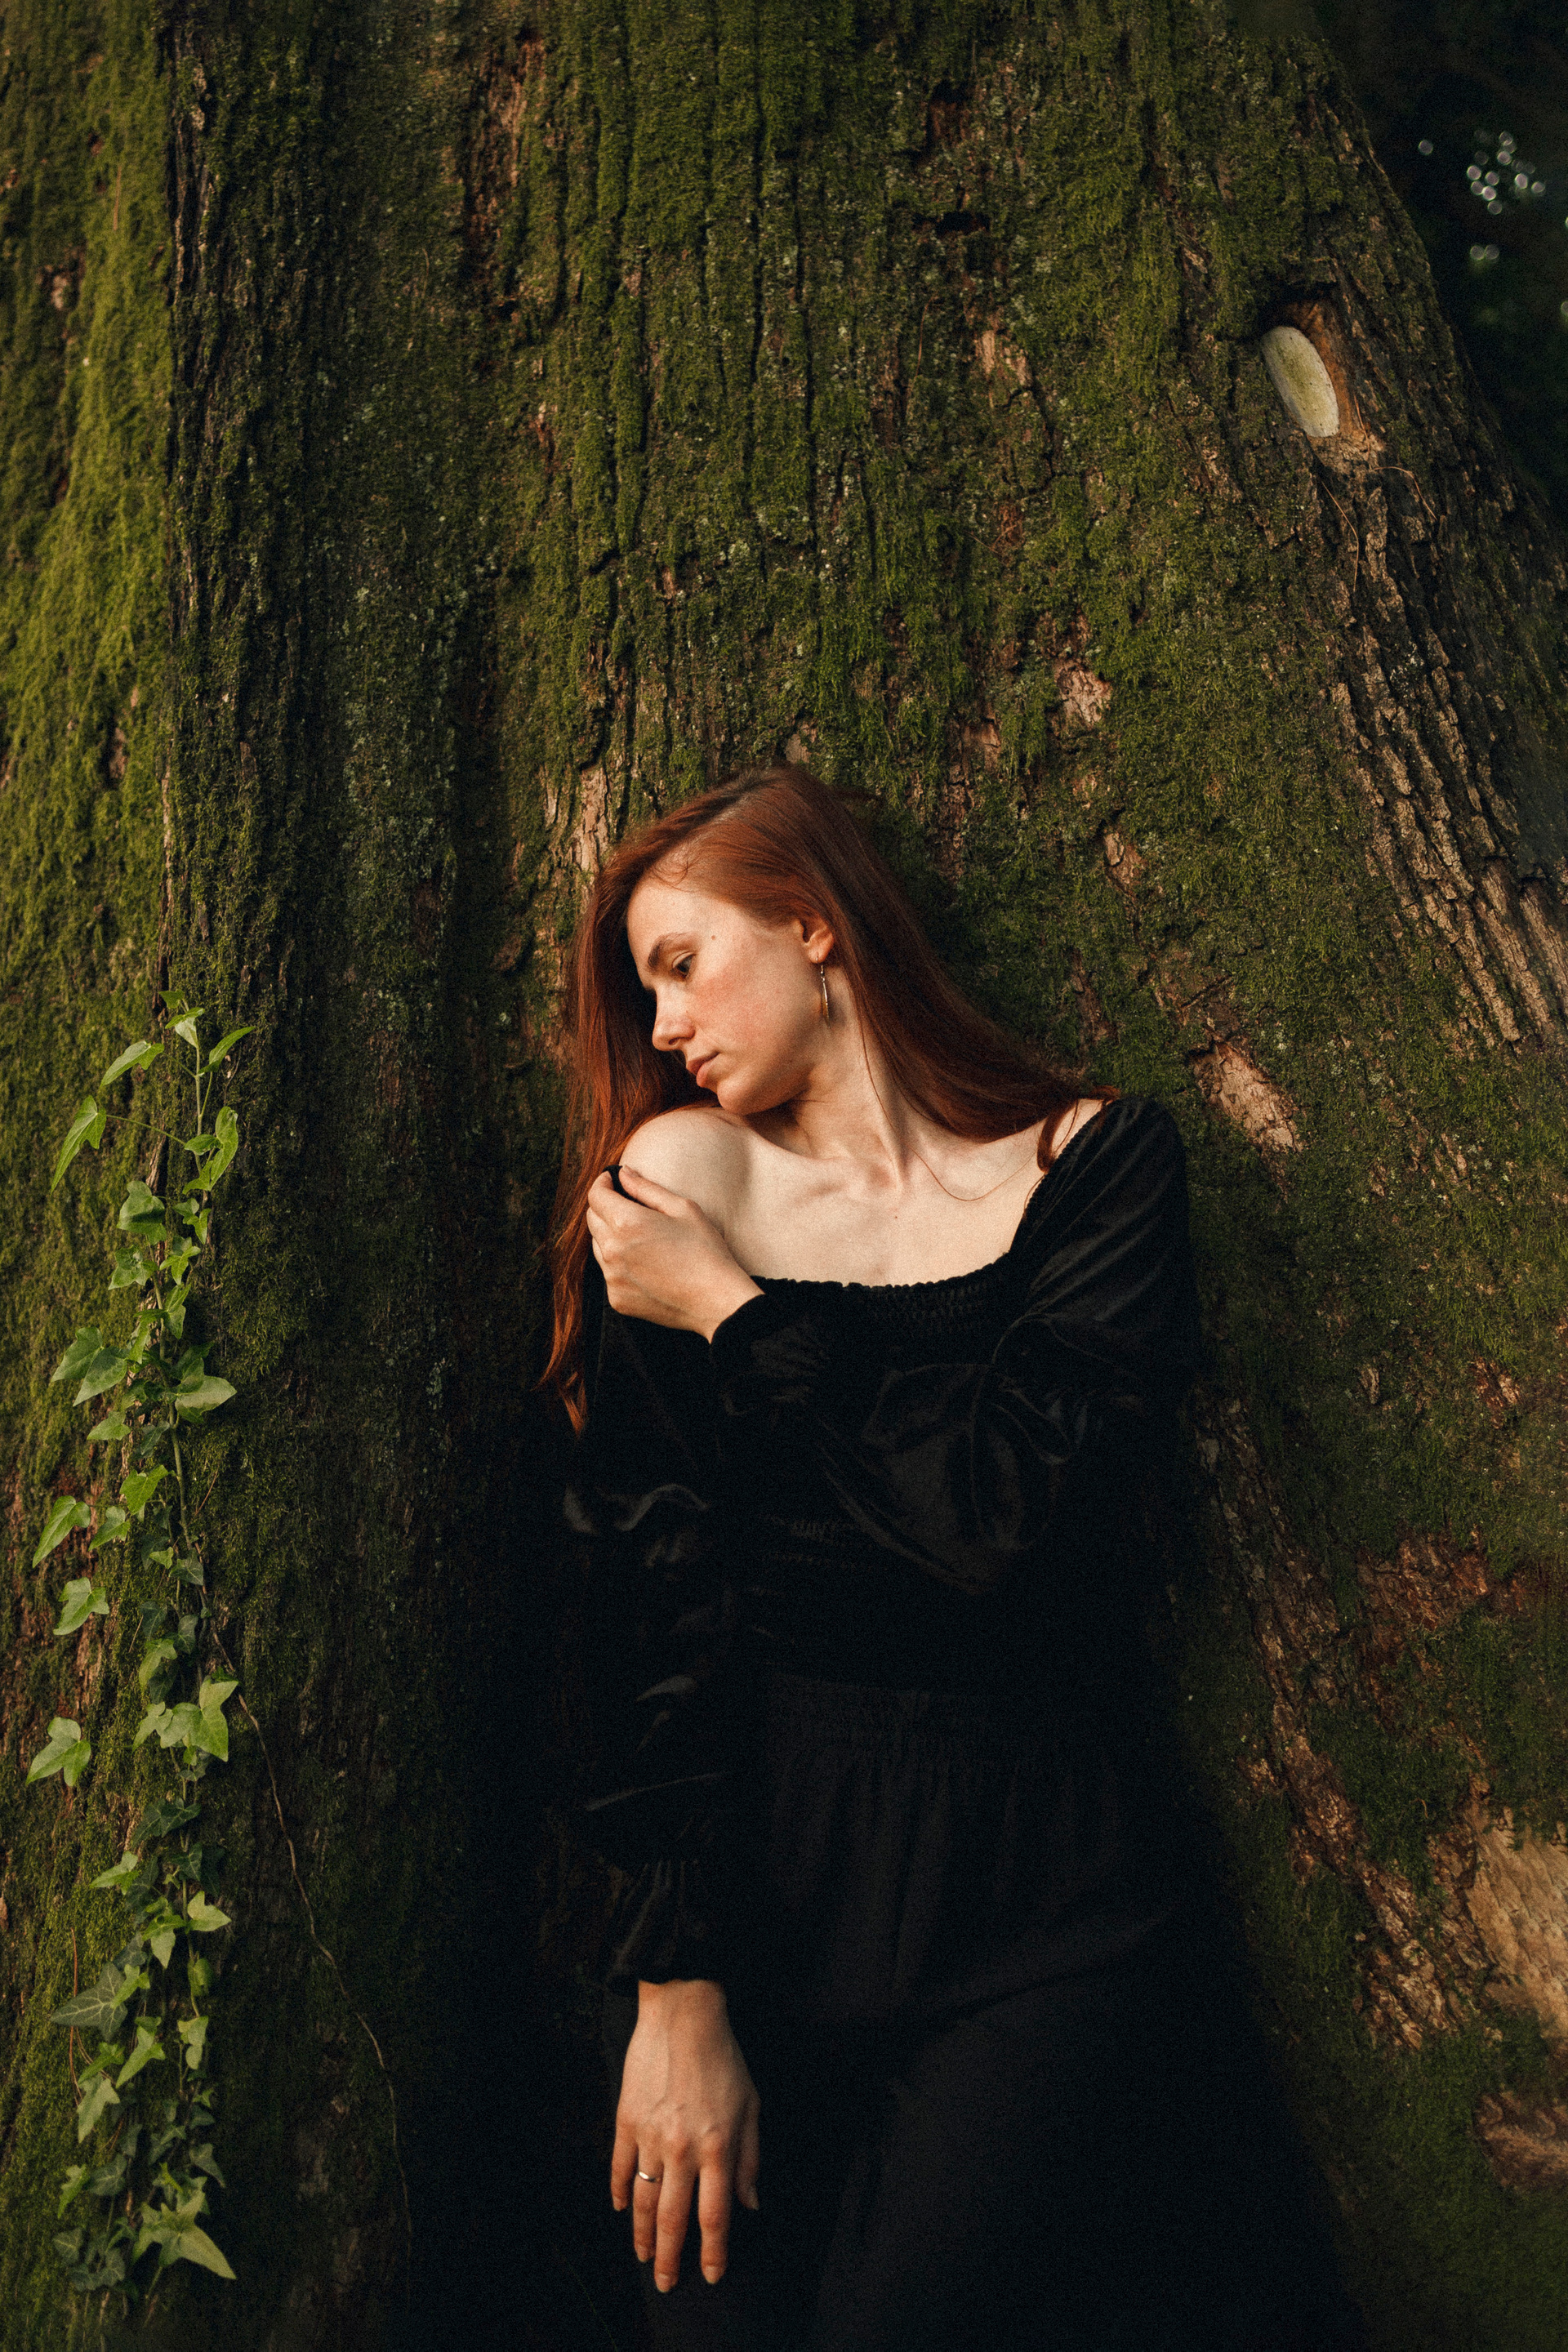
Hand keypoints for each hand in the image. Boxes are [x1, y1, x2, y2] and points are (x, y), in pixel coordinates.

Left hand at [586, 1165, 760, 1339]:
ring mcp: (612, 1277)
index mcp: (627, 1223)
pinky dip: (620, 1263)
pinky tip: (646, 1264)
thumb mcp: (682, 1209)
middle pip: (593, 1220)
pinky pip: (610, 1272)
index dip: (602, 1183)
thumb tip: (624, 1173)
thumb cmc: (706, 1251)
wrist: (716, 1301)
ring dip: (611, 1235)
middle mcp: (612, 1250)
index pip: (596, 1196)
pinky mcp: (617, 1298)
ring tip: (641, 1237)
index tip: (610, 1180)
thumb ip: (646, 1188)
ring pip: (599, 1246)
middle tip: (627, 1204)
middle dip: (605, 1206)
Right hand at [612, 1979, 761, 2291]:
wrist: (683, 2014)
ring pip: (644, 2201)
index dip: (714, 2251)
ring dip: (644, 2235)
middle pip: (674, 2219)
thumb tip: (750, 2203)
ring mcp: (650, 2136)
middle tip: (667, 2284)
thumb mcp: (752, 2106)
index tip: (712, 2275)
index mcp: (718, 2147)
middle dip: (671, 2258)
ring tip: (644, 2256)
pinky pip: (619, 2167)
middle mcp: (682, 2149)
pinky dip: (619, 2192)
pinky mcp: (626, 2120)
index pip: (715, 2215)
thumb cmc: (724, 2058)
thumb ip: (750, 2158)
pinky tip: (623, 2210)